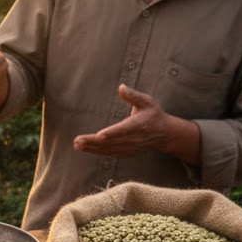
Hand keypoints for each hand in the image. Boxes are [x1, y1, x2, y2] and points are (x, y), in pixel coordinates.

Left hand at [73, 85, 200, 163]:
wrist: (165, 134)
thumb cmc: (153, 115)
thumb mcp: (147, 102)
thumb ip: (133, 96)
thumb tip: (121, 87)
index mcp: (138, 126)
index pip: (123, 130)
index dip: (112, 133)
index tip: (100, 136)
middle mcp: (133, 139)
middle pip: (111, 142)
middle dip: (93, 142)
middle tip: (78, 140)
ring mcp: (129, 148)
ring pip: (108, 150)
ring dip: (92, 148)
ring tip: (77, 144)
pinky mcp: (126, 152)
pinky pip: (110, 154)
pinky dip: (97, 152)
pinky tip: (85, 148)